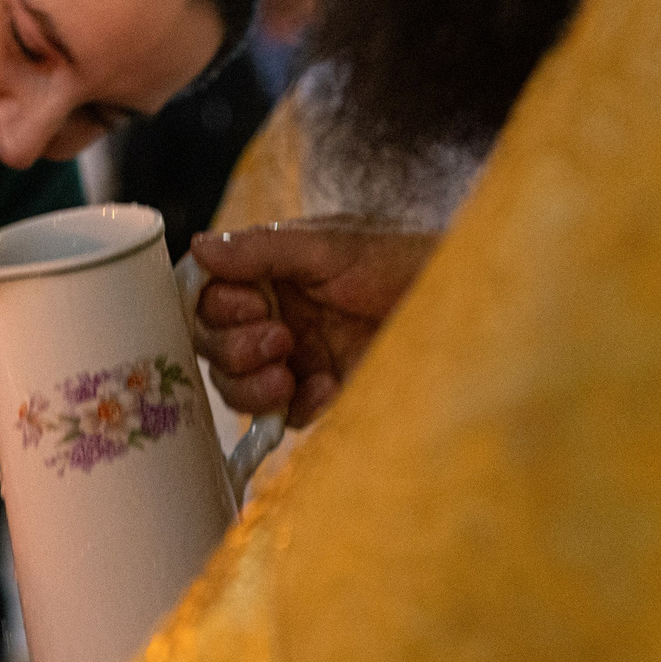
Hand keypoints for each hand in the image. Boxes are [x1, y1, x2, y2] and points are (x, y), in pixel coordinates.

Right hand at [188, 222, 439, 423]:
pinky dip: (295, 406)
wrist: (462, 304)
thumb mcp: (329, 245)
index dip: (215, 308)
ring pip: (236, 387)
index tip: (250, 304)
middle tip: (278, 338)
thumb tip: (198, 246)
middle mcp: (275, 317)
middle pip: (213, 346)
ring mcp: (296, 360)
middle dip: (233, 347)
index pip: (208, 297)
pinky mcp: (322, 396)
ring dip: (250, 383)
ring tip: (288, 372)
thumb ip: (261, 249)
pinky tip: (327, 389)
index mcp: (270, 274)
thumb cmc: (401, 260)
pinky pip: (282, 416)